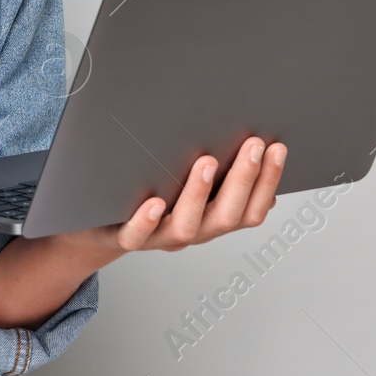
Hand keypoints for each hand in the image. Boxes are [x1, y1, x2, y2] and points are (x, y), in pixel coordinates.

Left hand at [53, 137, 286, 265]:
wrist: (97, 227)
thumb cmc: (149, 192)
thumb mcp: (186, 179)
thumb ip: (216, 167)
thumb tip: (252, 138)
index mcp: (212, 216)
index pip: (251, 207)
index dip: (268, 180)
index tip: (277, 147)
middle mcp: (192, 229)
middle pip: (227, 215)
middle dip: (245, 179)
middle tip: (254, 145)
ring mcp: (159, 235)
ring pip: (186, 225)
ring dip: (199, 193)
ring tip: (207, 161)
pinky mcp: (125, 236)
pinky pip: (136, 235)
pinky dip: (146, 221)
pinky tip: (152, 203)